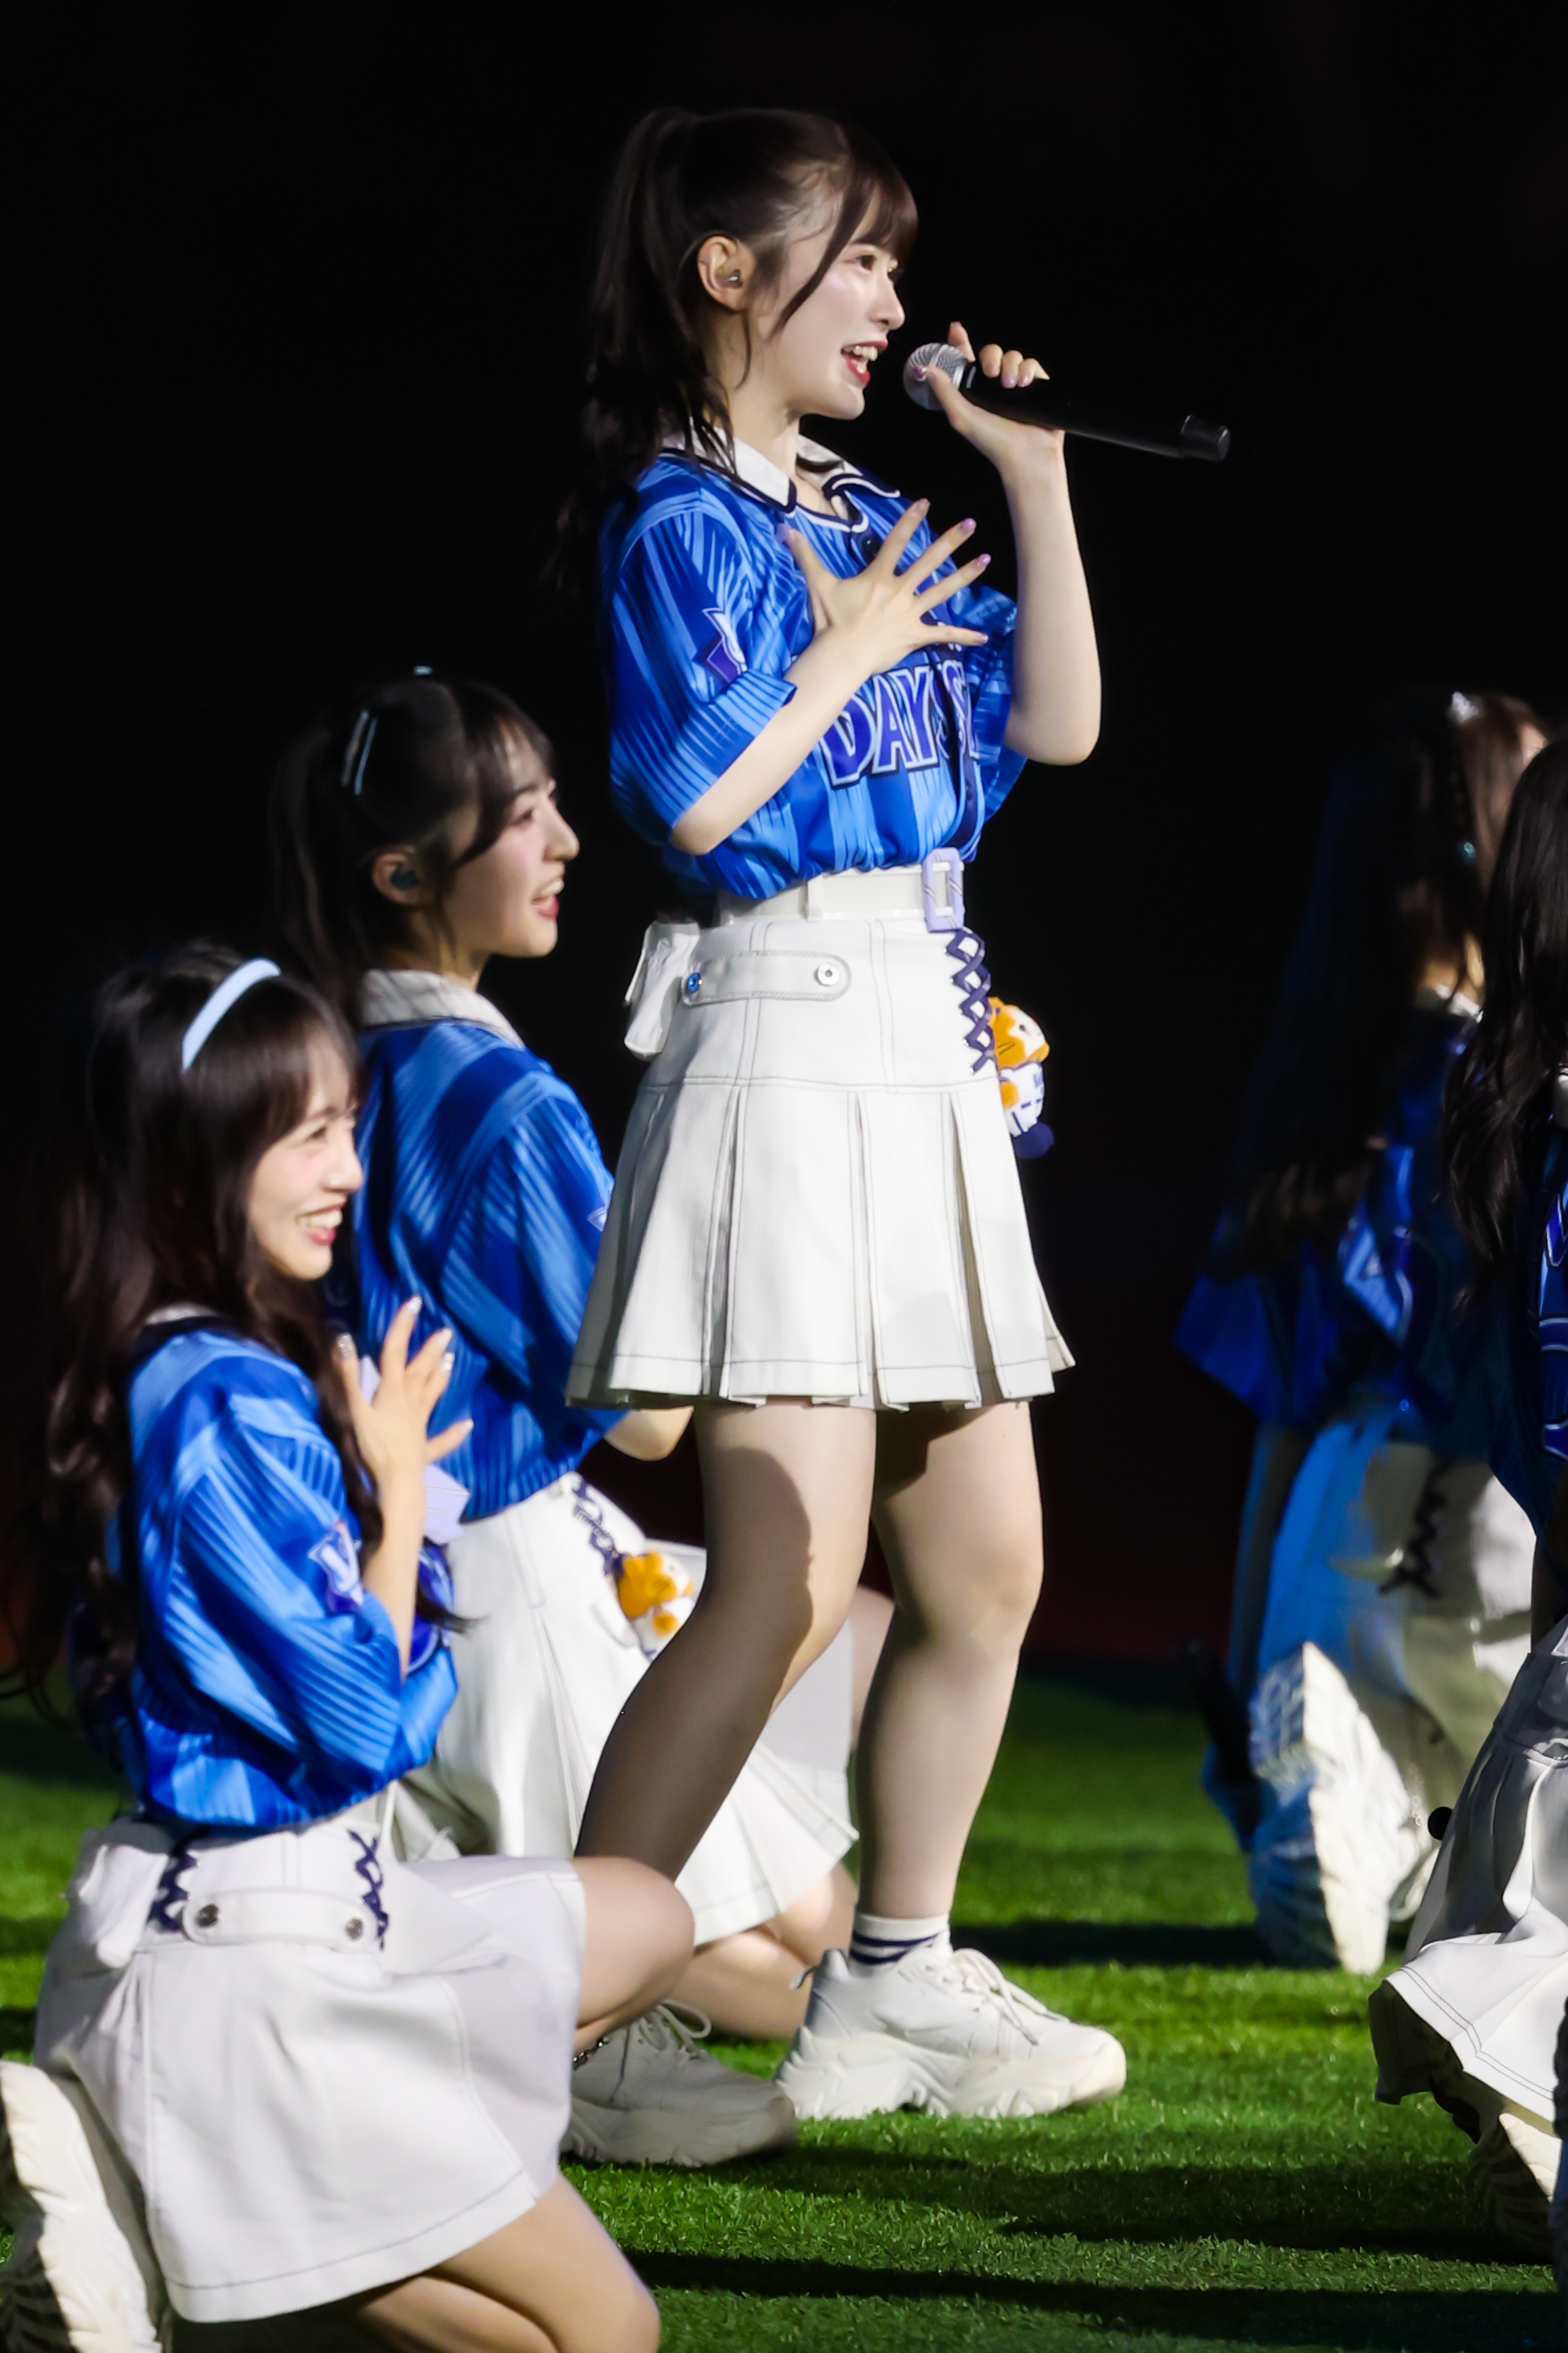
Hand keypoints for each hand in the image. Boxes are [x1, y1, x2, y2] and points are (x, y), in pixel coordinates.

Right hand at [337, 1300, 469, 1505]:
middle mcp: (410, 1404)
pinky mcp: (424, 1450)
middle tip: (445, 1332)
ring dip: (441, 1379)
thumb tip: (344, 1340)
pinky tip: (467, 1425)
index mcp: (392, 1392)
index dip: (403, 1326)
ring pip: (432, 1397)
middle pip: (421, 1372)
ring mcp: (420, 1427)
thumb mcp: (356, 1411)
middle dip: (430, 1351)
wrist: (397, 1483)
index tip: (414, 1302)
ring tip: (451, 1361)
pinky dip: (454, 1432)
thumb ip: (349, 1377)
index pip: (396, 1352)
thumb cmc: (374, 1447)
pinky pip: (441, 1440)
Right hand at [783, 501, 990, 685]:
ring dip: (965, 576)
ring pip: (942, 590)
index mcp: (879, 577)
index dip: (910, 521)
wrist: (841, 656)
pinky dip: (963, 637)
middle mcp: (900, 591)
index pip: (896, 542)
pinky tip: (984, 638)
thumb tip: (784, 529)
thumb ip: (804, 555)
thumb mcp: (817, 585)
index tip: (926, 503)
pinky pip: (943, 636)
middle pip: (929, 561)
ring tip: (984, 560)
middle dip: (950, 540)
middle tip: (970, 523)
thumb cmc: (830, 621)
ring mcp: (911, 613)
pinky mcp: (915, 636)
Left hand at [919, 320, 1060, 478]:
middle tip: (991, 373)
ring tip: (1011, 385)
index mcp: (976, 392)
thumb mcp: (961, 417)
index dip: (960, 343)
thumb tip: (926, 368)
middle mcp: (995, 387)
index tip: (955, 329)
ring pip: (1012, 356)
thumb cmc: (993, 442)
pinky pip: (1031, 364)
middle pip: (991, 352)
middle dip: (991, 357)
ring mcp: (1016, 386)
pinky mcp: (1036, 387)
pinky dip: (1028, 369)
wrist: (1027, 456)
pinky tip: (1024, 383)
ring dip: (1011, 365)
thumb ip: (944, 391)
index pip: (967, 360)